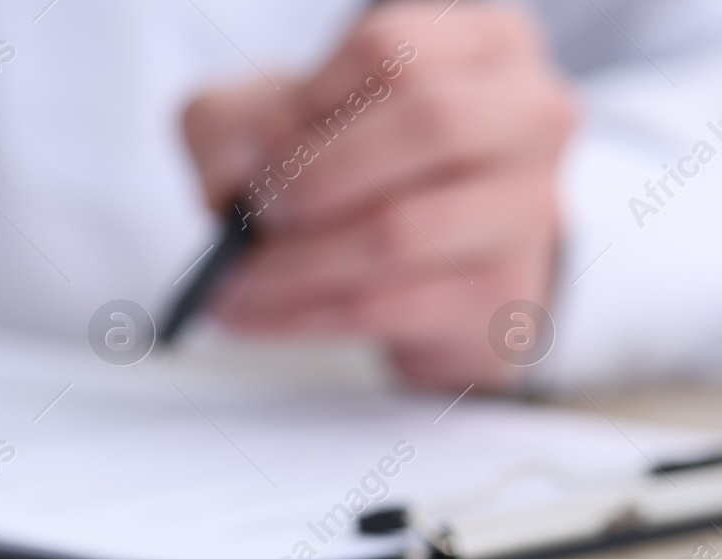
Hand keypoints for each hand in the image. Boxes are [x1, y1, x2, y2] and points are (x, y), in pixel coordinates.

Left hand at [181, 2, 575, 389]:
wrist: (427, 274)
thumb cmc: (354, 168)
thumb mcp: (286, 117)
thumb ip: (241, 120)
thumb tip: (241, 170)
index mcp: (484, 43)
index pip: (393, 50)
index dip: (307, 102)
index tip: (257, 149)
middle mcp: (529, 115)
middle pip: (427, 123)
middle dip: (314, 175)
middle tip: (254, 213)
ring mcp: (527, 208)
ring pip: (398, 232)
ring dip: (291, 264)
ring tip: (228, 281)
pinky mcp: (497, 294)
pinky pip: (382, 306)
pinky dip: (295, 314)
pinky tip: (246, 314)